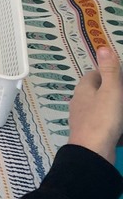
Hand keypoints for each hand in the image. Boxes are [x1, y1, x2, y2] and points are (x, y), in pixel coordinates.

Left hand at [67, 46, 122, 163]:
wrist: (92, 151)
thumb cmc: (102, 118)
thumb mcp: (110, 91)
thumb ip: (109, 71)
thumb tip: (102, 47)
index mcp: (83, 89)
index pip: (93, 74)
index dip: (107, 73)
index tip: (120, 76)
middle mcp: (79, 101)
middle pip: (96, 91)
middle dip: (111, 91)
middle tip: (121, 93)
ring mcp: (83, 118)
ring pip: (99, 107)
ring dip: (112, 107)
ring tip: (121, 108)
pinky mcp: (89, 133)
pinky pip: (102, 123)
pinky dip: (111, 122)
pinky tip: (119, 127)